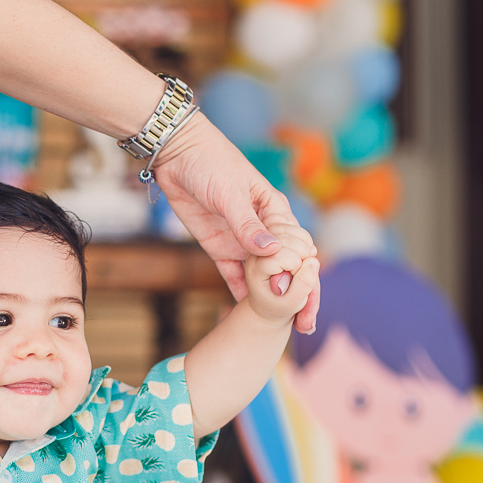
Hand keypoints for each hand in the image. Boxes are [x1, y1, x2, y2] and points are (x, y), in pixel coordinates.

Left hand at [152, 114, 319, 333]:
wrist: (176, 155)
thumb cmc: (210, 163)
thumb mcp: (230, 193)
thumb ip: (248, 225)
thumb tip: (272, 253)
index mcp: (275, 212)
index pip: (298, 248)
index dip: (306, 273)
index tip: (305, 294)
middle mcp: (262, 230)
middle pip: (286, 267)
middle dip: (297, 294)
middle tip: (305, 324)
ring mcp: (241, 240)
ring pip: (263, 275)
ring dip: (272, 299)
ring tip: (283, 326)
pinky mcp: (220, 248)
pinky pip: (235, 275)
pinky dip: (243, 293)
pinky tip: (250, 313)